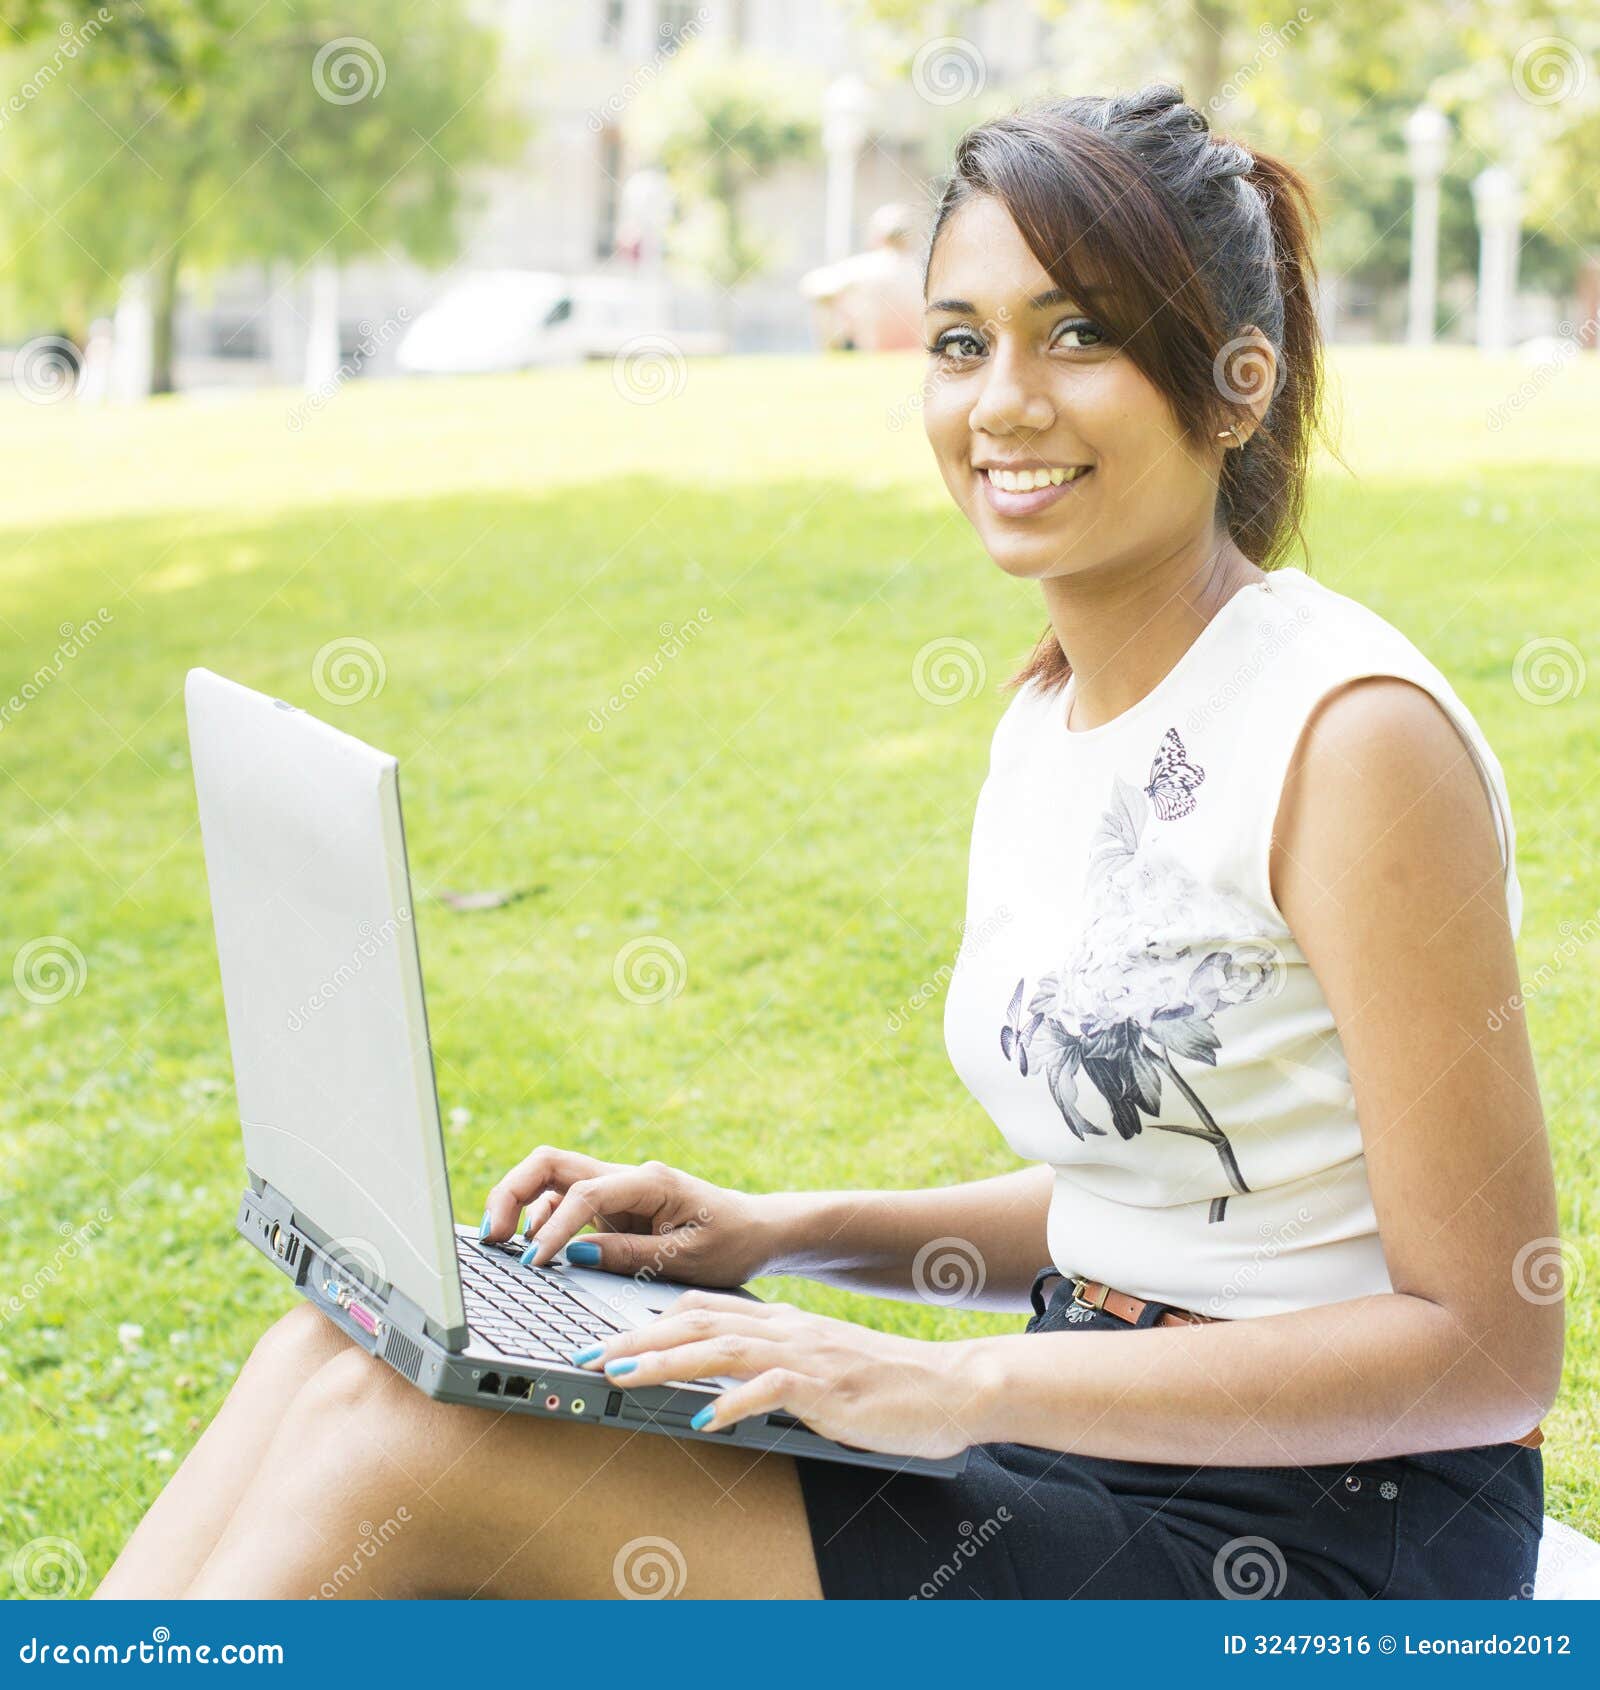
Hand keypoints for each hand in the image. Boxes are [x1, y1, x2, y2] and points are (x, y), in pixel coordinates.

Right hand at [480, 1147, 776, 1286]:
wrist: (756, 1232)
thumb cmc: (730, 1242)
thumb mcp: (686, 1258)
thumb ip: (629, 1256)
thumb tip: (574, 1255)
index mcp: (648, 1181)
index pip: (582, 1194)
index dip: (552, 1229)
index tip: (534, 1264)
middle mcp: (625, 1178)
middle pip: (549, 1164)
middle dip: (511, 1192)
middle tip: (492, 1237)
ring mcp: (614, 1192)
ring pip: (549, 1181)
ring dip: (520, 1207)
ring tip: (504, 1248)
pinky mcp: (610, 1210)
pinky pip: (563, 1206)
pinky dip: (540, 1223)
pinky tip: (532, 1251)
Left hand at [572, 1290, 980, 1459]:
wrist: (952, 1386)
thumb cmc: (887, 1385)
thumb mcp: (820, 1366)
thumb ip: (774, 1366)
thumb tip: (721, 1386)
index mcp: (783, 1321)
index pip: (703, 1307)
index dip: (648, 1320)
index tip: (604, 1335)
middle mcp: (787, 1328)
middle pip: (697, 1321)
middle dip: (635, 1338)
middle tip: (588, 1354)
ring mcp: (806, 1355)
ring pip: (720, 1347)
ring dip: (663, 1362)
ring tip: (619, 1377)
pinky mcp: (827, 1387)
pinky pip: (768, 1389)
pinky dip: (730, 1404)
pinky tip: (700, 1421)